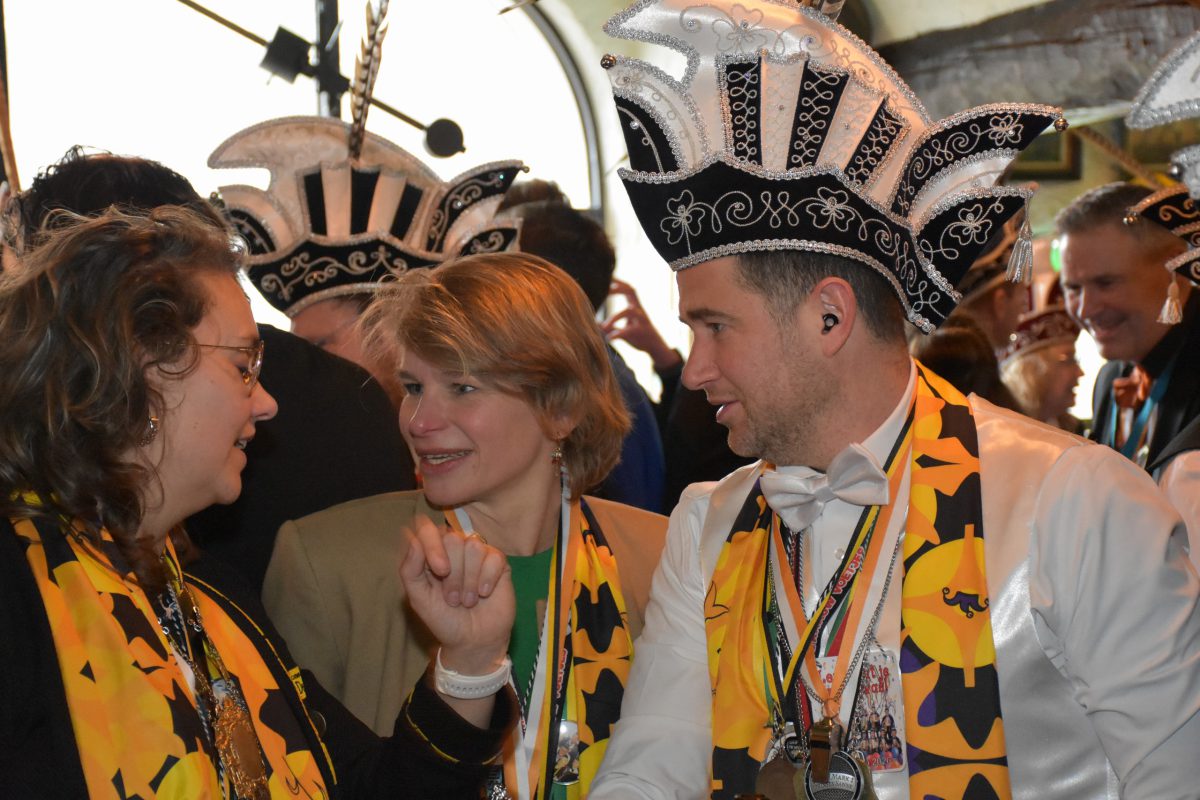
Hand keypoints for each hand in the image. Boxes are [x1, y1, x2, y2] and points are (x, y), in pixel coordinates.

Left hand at [400, 515, 514, 673]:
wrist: (473, 641)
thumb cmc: (444, 619)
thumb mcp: (419, 599)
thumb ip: (410, 570)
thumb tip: (413, 538)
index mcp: (431, 553)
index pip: (427, 528)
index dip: (433, 545)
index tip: (439, 570)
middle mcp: (454, 548)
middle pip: (453, 538)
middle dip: (453, 574)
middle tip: (453, 598)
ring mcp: (478, 554)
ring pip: (474, 547)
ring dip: (469, 581)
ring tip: (468, 601)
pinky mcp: (498, 562)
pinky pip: (494, 557)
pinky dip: (487, 579)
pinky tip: (484, 594)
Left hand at [602, 278, 681, 370]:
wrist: (654, 347)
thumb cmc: (638, 335)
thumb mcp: (624, 327)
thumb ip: (611, 325)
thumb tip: (593, 324)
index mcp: (635, 306)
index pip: (627, 288)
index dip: (618, 281)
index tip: (606, 276)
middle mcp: (639, 309)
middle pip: (631, 291)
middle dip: (619, 288)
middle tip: (605, 290)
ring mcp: (641, 320)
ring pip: (629, 311)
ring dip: (615, 317)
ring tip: (603, 327)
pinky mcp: (641, 332)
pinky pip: (629, 330)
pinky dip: (617, 334)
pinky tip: (609, 338)